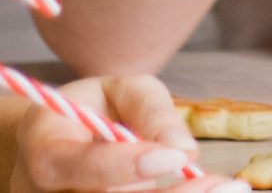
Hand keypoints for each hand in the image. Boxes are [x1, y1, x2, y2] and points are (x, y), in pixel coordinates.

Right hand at [11, 75, 238, 192]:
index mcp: (46, 149)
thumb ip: (148, 110)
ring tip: (226, 190)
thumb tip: (183, 149)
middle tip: (221, 184)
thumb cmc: (93, 109)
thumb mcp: (119, 88)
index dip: (124, 165)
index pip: (80, 166)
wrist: (59, 142)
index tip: (174, 158)